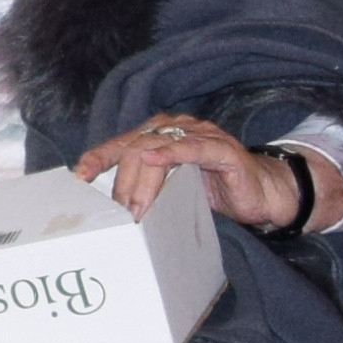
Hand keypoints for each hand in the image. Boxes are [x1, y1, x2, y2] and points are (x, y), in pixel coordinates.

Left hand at [79, 111, 315, 232]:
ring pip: (158, 148)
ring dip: (142, 181)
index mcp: (160, 135)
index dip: (99, 157)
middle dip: (122, 181)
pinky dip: (172, 152)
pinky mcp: (223, 150)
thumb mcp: (173, 190)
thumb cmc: (214, 192)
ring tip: (135, 207)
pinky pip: (193, 148)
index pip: (122, 144)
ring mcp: (200, 136)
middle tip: (120, 212)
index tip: (79, 175)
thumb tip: (113, 208)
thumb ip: (147, 188)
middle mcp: (177, 129)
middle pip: (135, 147)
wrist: (262, 196)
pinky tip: (155, 159)